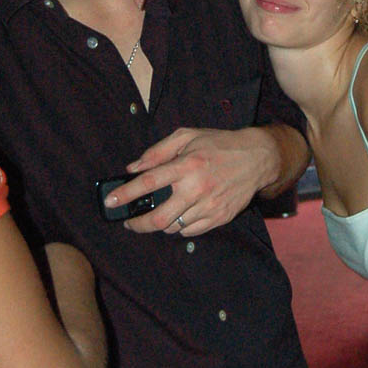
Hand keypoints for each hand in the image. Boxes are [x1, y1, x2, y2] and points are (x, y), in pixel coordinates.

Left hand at [106, 127, 280, 235]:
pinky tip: (180, 214)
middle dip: (138, 224)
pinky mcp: (220, 218)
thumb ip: (158, 151)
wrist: (257, 158)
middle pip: (159, 218)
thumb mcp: (188, 136)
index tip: (110, 202)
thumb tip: (133, 167)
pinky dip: (179, 227)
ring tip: (158, 214)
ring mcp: (210, 206)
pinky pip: (190, 232)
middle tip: (130, 221)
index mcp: (187, 164)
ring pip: (174, 227)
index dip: (126, 194)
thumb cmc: (219, 144)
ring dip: (160, 224)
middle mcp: (197, 188)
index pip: (149, 182)